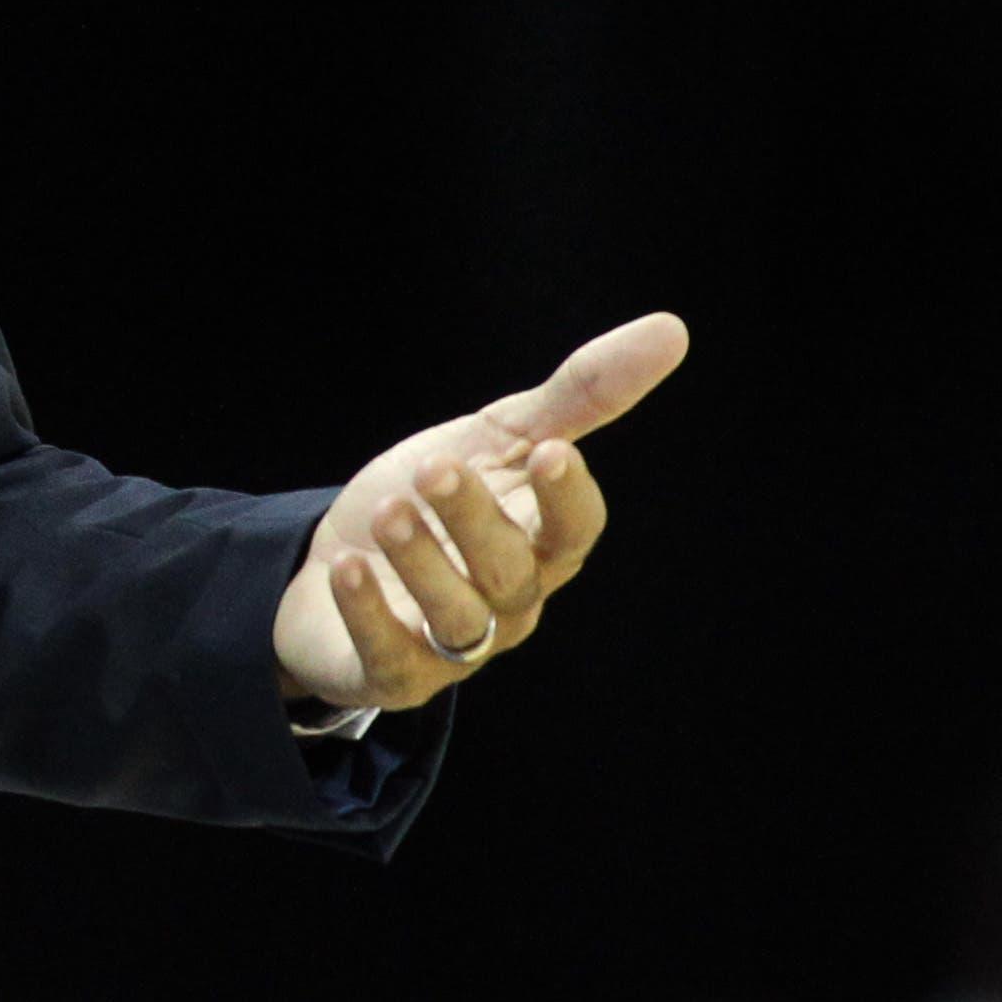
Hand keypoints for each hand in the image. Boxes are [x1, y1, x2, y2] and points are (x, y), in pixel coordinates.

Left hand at [270, 311, 688, 712]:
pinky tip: (347, 569)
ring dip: (423, 563)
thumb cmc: (430, 501)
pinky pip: (389, 657)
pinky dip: (369, 614)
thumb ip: (578, 396)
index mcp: (539, 544)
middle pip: (510, 569)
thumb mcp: (497, 440)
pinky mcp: (389, 673)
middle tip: (436, 469)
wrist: (330, 558)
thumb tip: (672, 328)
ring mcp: (451, 645)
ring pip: (457, 616)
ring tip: (388, 514)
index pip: (574, 531)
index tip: (553, 451)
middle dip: (475, 520)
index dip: (568, 498)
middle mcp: (506, 601)